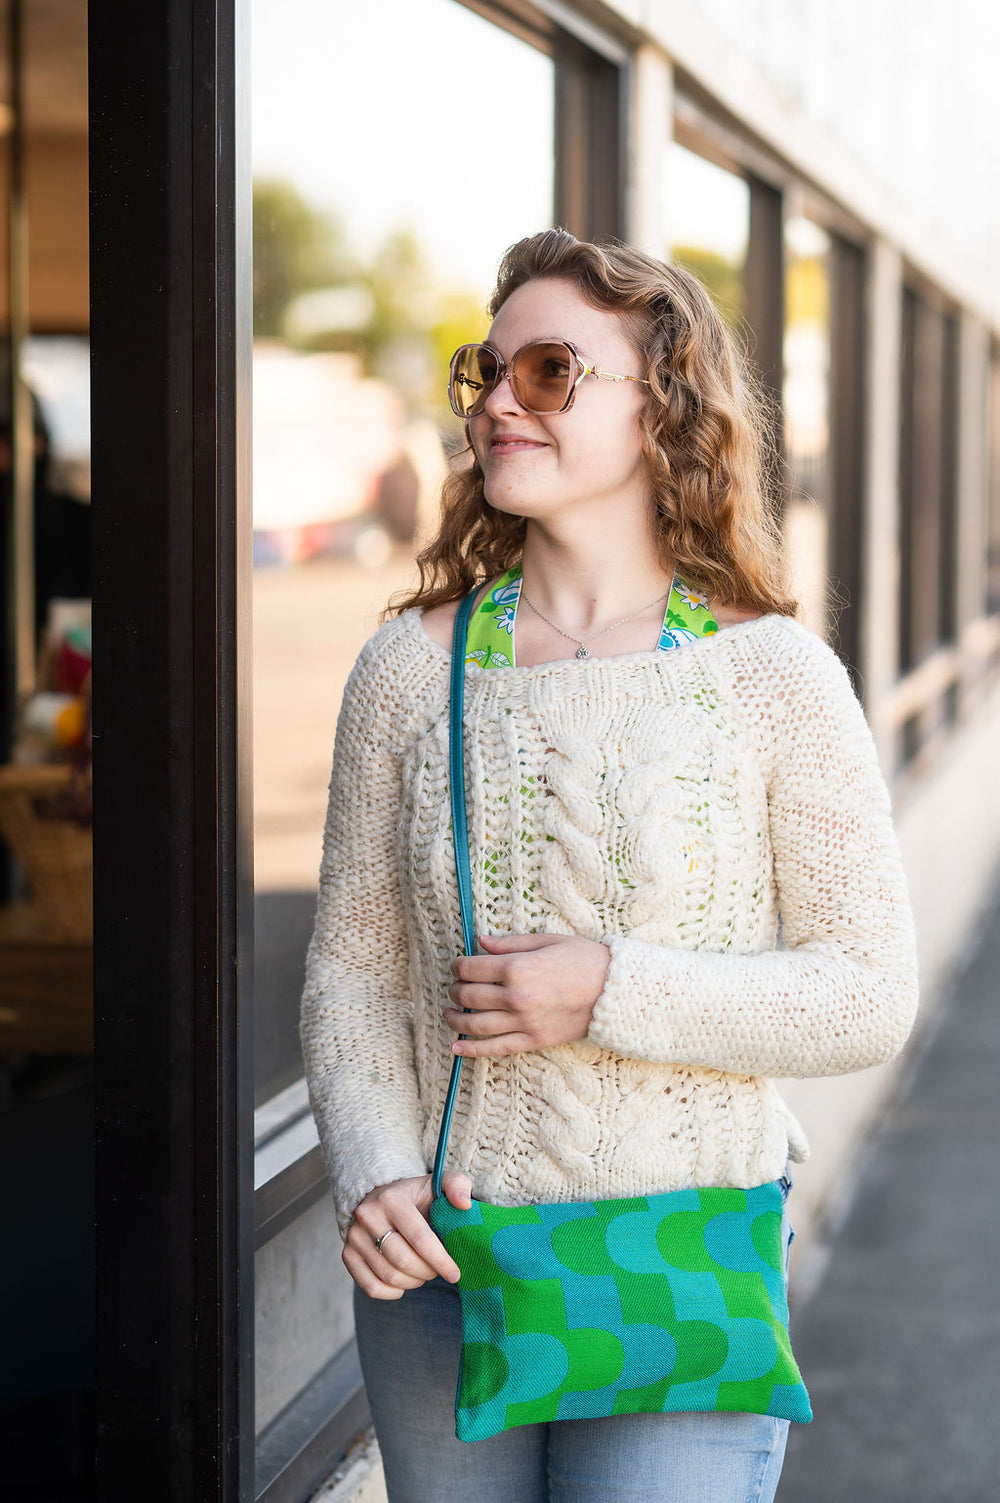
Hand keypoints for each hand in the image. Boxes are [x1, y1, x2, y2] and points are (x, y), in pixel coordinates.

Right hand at [343, 1170, 472, 1299]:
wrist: (380, 1197)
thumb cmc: (416, 1196)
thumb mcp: (437, 1184)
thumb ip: (458, 1185)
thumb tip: (464, 1205)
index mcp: (392, 1198)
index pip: (420, 1238)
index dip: (440, 1260)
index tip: (455, 1273)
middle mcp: (368, 1215)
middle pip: (403, 1260)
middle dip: (427, 1272)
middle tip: (438, 1271)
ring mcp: (354, 1236)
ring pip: (389, 1276)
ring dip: (413, 1282)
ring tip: (423, 1273)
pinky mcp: (348, 1254)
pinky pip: (370, 1287)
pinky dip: (391, 1292)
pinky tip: (404, 1283)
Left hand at [444, 932, 610, 1058]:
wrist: (615, 992)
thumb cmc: (584, 960)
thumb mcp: (547, 941)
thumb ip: (510, 943)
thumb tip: (480, 942)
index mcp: (517, 968)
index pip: (471, 968)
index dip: (458, 965)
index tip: (458, 965)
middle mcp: (515, 997)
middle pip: (468, 996)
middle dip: (455, 990)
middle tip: (455, 986)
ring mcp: (523, 1022)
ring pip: (475, 1025)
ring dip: (455, 1019)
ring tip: (449, 1014)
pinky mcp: (533, 1041)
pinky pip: (495, 1048)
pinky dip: (472, 1050)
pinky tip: (456, 1048)